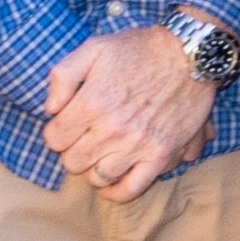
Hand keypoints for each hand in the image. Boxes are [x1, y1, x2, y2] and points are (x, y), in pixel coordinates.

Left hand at [39, 23, 216, 199]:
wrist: (189, 54)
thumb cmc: (140, 49)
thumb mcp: (93, 47)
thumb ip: (62, 76)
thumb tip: (50, 109)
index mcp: (92, 102)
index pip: (54, 138)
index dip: (57, 132)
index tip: (68, 125)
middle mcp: (112, 128)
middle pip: (73, 162)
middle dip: (73, 150)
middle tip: (84, 138)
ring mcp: (138, 144)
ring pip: (98, 177)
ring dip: (93, 168)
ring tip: (100, 154)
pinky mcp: (161, 154)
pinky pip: (132, 188)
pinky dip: (116, 192)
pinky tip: (110, 185)